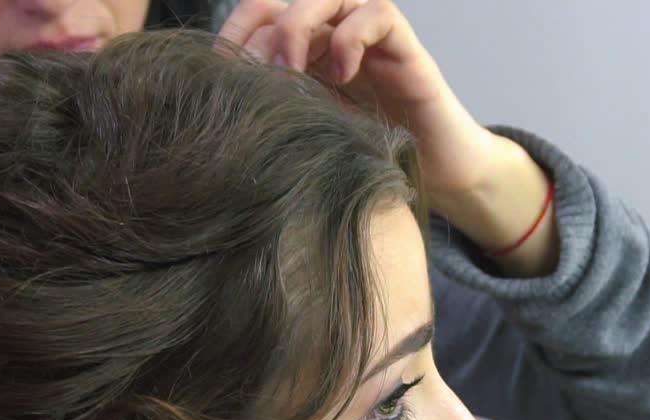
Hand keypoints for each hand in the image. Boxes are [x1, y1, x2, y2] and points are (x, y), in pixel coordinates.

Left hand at [219, 0, 559, 276]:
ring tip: (290, 72)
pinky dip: (350, 38)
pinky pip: (375, 14)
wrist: (435, 173)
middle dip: (259, 33)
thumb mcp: (306, 135)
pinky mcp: (404, 47)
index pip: (258, 15)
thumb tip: (214, 113)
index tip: (217, 71)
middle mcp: (332, 35)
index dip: (234, 33)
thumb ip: (271, 114)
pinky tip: (343, 76)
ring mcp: (368, 37)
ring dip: (297, 27)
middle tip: (253, 77)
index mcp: (303, 51)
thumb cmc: (367, 158)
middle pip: (283, 0)